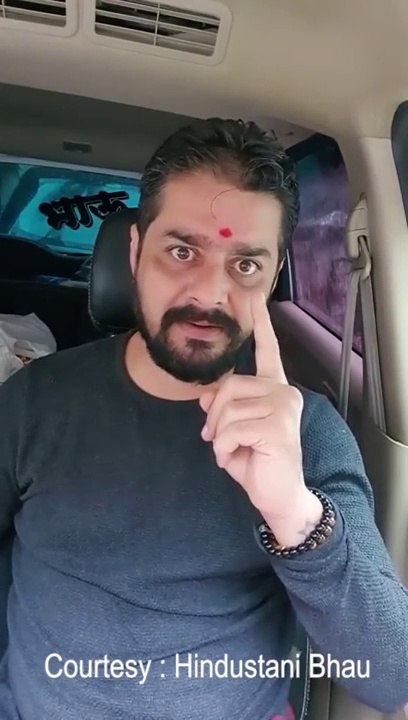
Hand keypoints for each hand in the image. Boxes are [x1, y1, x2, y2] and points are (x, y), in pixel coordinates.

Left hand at [199, 292, 321, 543]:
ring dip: (217, 437)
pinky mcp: (278, 426)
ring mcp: (283, 407)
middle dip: (213, 417)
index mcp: (274, 389)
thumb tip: (205, 397)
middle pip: (228, 386)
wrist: (278, 497)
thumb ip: (222, 410)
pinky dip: (222, 448)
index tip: (255, 297)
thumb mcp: (231, 433)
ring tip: (229, 452)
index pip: (267, 352)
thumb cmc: (256, 462)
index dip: (261, 324)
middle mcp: (283, 392)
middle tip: (215, 440)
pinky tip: (234, 459)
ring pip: (227, 410)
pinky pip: (231, 429)